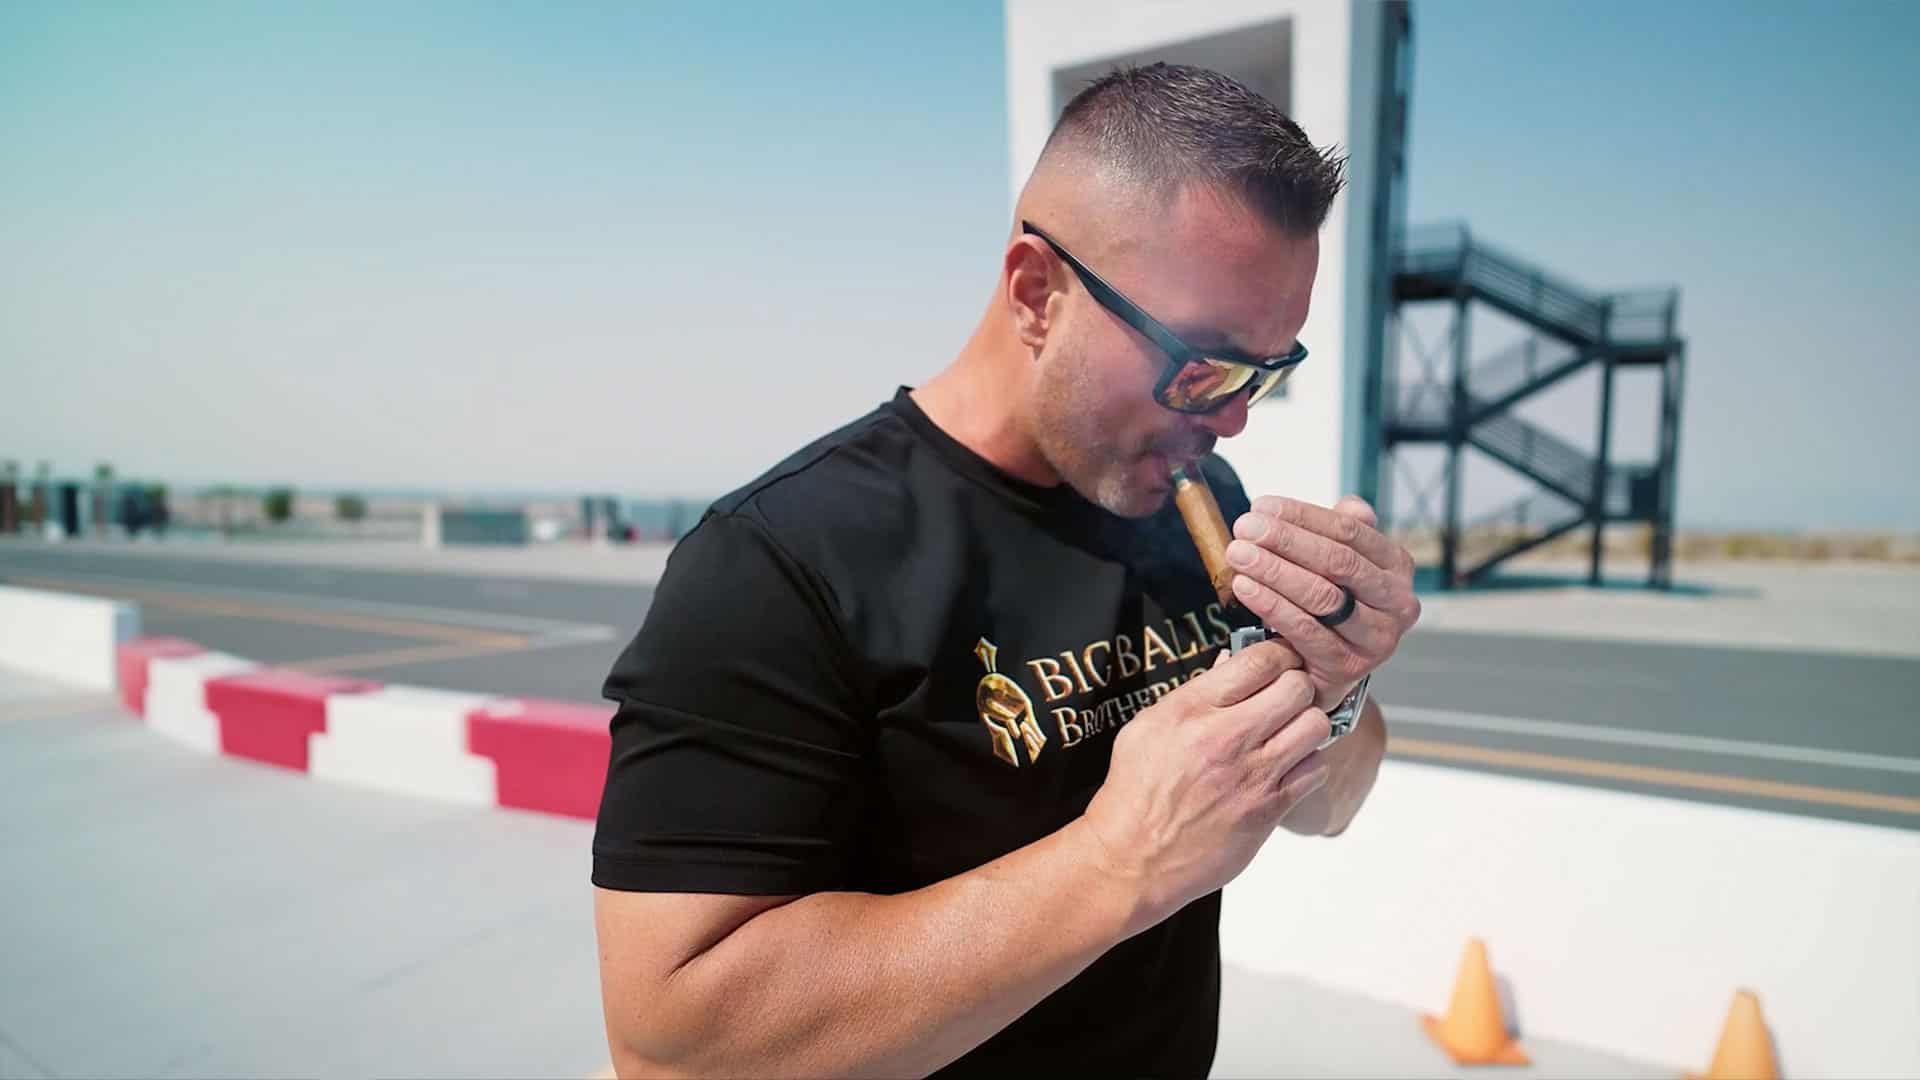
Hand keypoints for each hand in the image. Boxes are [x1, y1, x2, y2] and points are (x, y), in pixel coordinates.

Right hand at [1078, 639, 1331, 933]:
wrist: (1133, 859)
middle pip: (1298, 687)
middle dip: (1297, 685)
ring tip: (1289, 731)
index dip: (1279, 653)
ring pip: (1316, 726)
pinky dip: (1307, 764)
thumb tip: (1229, 664)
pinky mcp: (1269, 810)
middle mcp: (1226, 737)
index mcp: (1192, 709)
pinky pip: (1315, 770)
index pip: (1260, 659)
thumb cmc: (1135, 793)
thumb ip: (1193, 694)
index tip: (1279, 661)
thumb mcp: (1148, 727)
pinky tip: (1286, 767)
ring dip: (1307, 723)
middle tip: (1286, 696)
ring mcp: (1253, 776)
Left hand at [1225, 495, 1419, 707]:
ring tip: (1239, 554)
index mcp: (1397, 565)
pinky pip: (1304, 629)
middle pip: (1337, 561)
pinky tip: (1244, 587)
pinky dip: (1271, 605)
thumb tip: (1350, 505)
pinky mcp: (1348, 665)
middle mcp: (1397, 602)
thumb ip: (1344, 532)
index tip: (1262, 506)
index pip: (1350, 531)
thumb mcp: (1341, 564)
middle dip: (1285, 540)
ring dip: (1274, 571)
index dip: (1303, 515)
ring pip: (1321, 596)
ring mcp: (1377, 637)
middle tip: (1245, 527)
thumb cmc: (1332, 604)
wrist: (1328, 667)